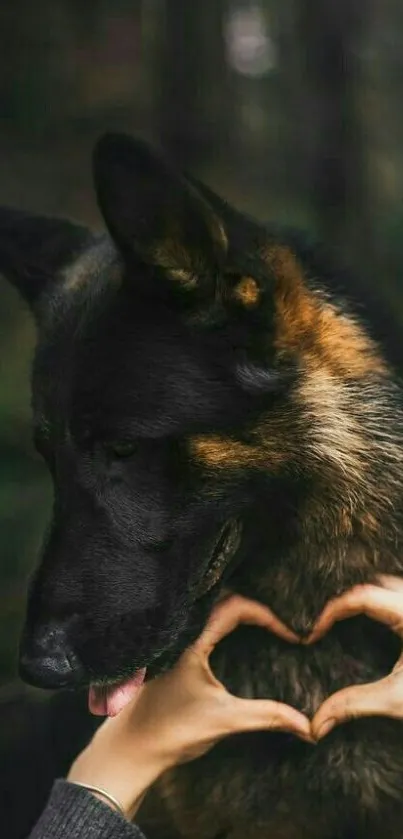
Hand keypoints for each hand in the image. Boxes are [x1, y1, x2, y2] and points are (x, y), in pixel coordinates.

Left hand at [68, 594, 310, 818]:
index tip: (291, 634)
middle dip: (256, 607)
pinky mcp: (172, 653)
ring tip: (268, 627)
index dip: (268, 615)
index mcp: (192, 638)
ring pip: (211, 611)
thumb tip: (308, 725)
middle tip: (284, 622)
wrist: (130, 748)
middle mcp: (181, 631)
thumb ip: (268, 716)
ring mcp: (174, 641)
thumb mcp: (225, 720)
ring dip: (239, 614)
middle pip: (224, 600)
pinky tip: (238, 640)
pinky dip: (224, 625)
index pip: (236, 606)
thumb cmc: (171, 730)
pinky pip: (202, 625)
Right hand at [306, 575, 402, 739]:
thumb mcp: (397, 700)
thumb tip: (315, 724)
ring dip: (368, 597)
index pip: (360, 596)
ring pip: (392, 586)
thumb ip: (354, 705)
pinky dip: (385, 603)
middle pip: (374, 584)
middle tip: (326, 623)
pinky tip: (378, 624)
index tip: (314, 633)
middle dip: (347, 600)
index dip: (331, 611)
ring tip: (346, 620)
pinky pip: (402, 597)